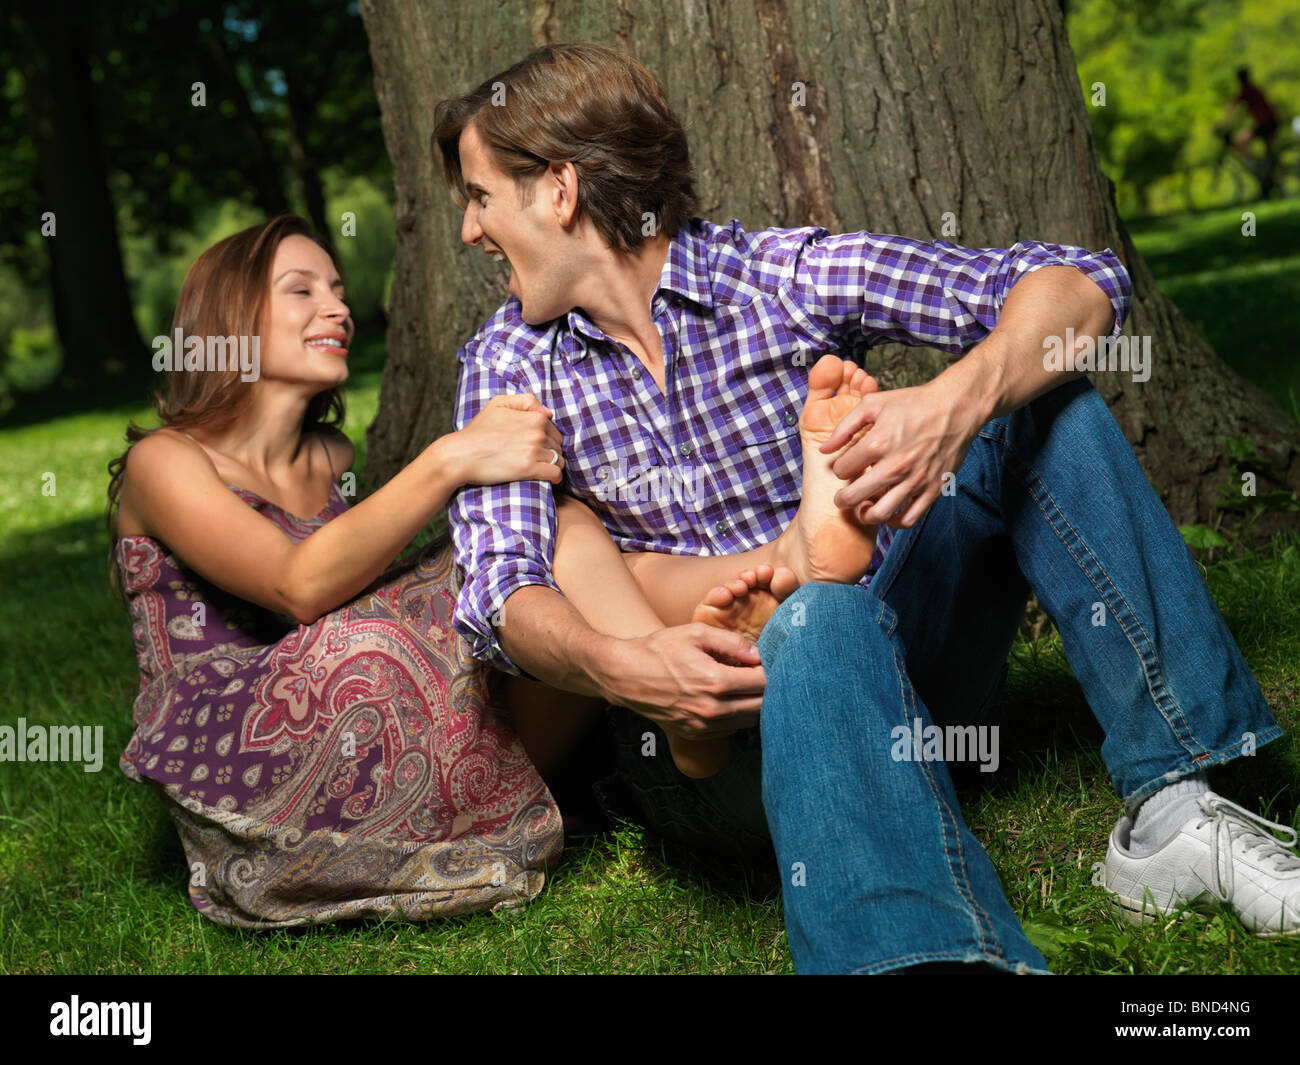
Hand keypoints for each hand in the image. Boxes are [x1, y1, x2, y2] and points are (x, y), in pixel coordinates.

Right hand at [451, 393, 565, 486]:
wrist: (460, 455)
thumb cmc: (477, 430)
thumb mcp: (498, 404)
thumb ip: (527, 401)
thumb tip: (549, 413)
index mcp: (534, 417)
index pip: (555, 430)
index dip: (548, 439)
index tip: (535, 446)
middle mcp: (538, 432)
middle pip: (559, 446)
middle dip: (550, 452)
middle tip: (534, 458)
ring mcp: (534, 450)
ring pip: (559, 460)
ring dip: (552, 465)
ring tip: (538, 468)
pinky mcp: (529, 469)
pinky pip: (555, 474)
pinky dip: (554, 477)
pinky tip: (546, 479)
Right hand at [598, 624, 765, 739]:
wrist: (624, 676)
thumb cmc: (658, 650)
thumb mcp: (695, 634)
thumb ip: (732, 643)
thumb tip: (760, 653)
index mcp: (715, 681)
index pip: (763, 682)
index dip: (773, 669)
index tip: (772, 660)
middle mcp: (712, 710)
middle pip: (762, 706)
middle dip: (770, 689)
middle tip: (767, 672)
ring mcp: (704, 726)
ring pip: (749, 721)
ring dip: (756, 704)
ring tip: (749, 685)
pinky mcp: (697, 734)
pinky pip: (731, 729)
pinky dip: (739, 715)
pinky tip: (732, 698)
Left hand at [817, 376, 985, 528]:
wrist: (955, 407)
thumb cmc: (914, 403)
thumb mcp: (873, 404)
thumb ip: (844, 427)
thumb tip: (824, 449)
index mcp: (878, 443)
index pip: (841, 470)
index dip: (839, 469)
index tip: (845, 467)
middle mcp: (895, 465)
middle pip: (854, 497)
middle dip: (842, 499)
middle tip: (842, 497)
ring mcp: (915, 480)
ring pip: (880, 514)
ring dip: (865, 515)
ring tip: (864, 506)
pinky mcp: (933, 489)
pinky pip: (908, 519)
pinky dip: (894, 522)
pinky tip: (888, 512)